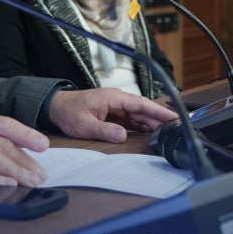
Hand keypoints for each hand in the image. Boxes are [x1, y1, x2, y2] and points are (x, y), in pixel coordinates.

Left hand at [48, 88, 177, 142]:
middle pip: (143, 109)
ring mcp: (115, 107)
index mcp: (113, 98)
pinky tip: (149, 132)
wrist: (56, 108)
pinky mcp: (113, 114)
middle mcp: (117, 100)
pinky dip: (141, 125)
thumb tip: (122, 136)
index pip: (141, 104)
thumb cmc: (68, 112)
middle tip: (176, 128)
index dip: (158, 111)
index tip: (173, 117)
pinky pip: (131, 119)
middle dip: (160, 118)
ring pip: (138, 114)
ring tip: (166, 132)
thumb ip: (104, 130)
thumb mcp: (84, 124)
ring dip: (151, 122)